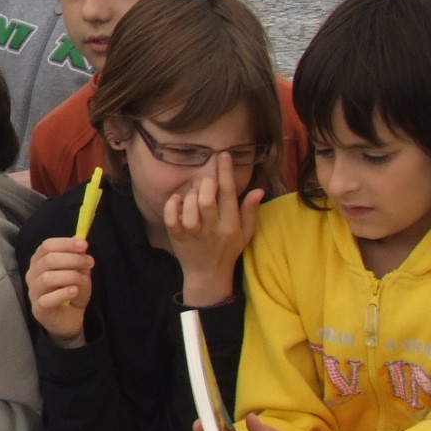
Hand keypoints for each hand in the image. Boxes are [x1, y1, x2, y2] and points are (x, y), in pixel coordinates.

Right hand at [23, 235, 94, 345]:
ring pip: (47, 278)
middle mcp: (32, 274)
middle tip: (90, 263)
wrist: (69, 318)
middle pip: (48, 260)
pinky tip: (75, 291)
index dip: (66, 243)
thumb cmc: (71, 291)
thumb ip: (76, 256)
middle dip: (73, 259)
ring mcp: (33, 292)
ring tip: (84, 279)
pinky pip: (47, 299)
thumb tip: (78, 239)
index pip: (47, 246)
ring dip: (70, 276)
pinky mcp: (38, 309)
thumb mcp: (78, 271)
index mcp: (39, 261)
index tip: (84, 245)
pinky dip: (63, 293)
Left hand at [165, 172, 264, 305]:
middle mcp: (213, 229)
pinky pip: (171, 219)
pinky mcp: (177, 238)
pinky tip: (176, 199)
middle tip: (206, 179)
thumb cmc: (228, 249)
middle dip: (207, 184)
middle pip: (207, 201)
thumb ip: (250, 211)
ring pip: (190, 210)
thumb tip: (259, 189)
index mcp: (231, 225)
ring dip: (190, 195)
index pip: (229, 194)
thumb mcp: (246, 232)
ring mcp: (193, 235)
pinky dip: (171, 206)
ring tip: (194, 192)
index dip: (226, 172)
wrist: (208, 275)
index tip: (223, 155)